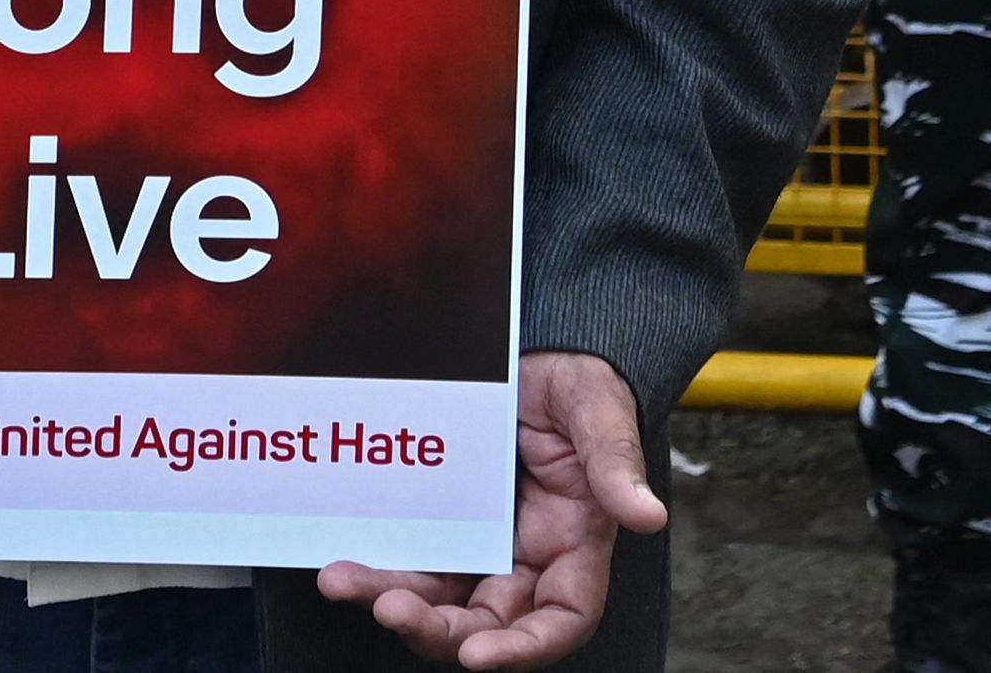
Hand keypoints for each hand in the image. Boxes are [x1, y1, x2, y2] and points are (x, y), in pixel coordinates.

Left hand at [315, 351, 668, 667]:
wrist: (533, 347)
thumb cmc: (577, 381)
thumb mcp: (599, 410)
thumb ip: (615, 462)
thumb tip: (646, 513)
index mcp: (573, 543)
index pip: (560, 618)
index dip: (523, 647)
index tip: (479, 652)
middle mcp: (525, 554)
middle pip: (484, 620)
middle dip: (436, 628)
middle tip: (390, 609)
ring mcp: (479, 540)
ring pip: (436, 594)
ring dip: (390, 598)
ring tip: (344, 581)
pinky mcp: (441, 518)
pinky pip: (408, 555)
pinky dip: (377, 564)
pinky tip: (344, 558)